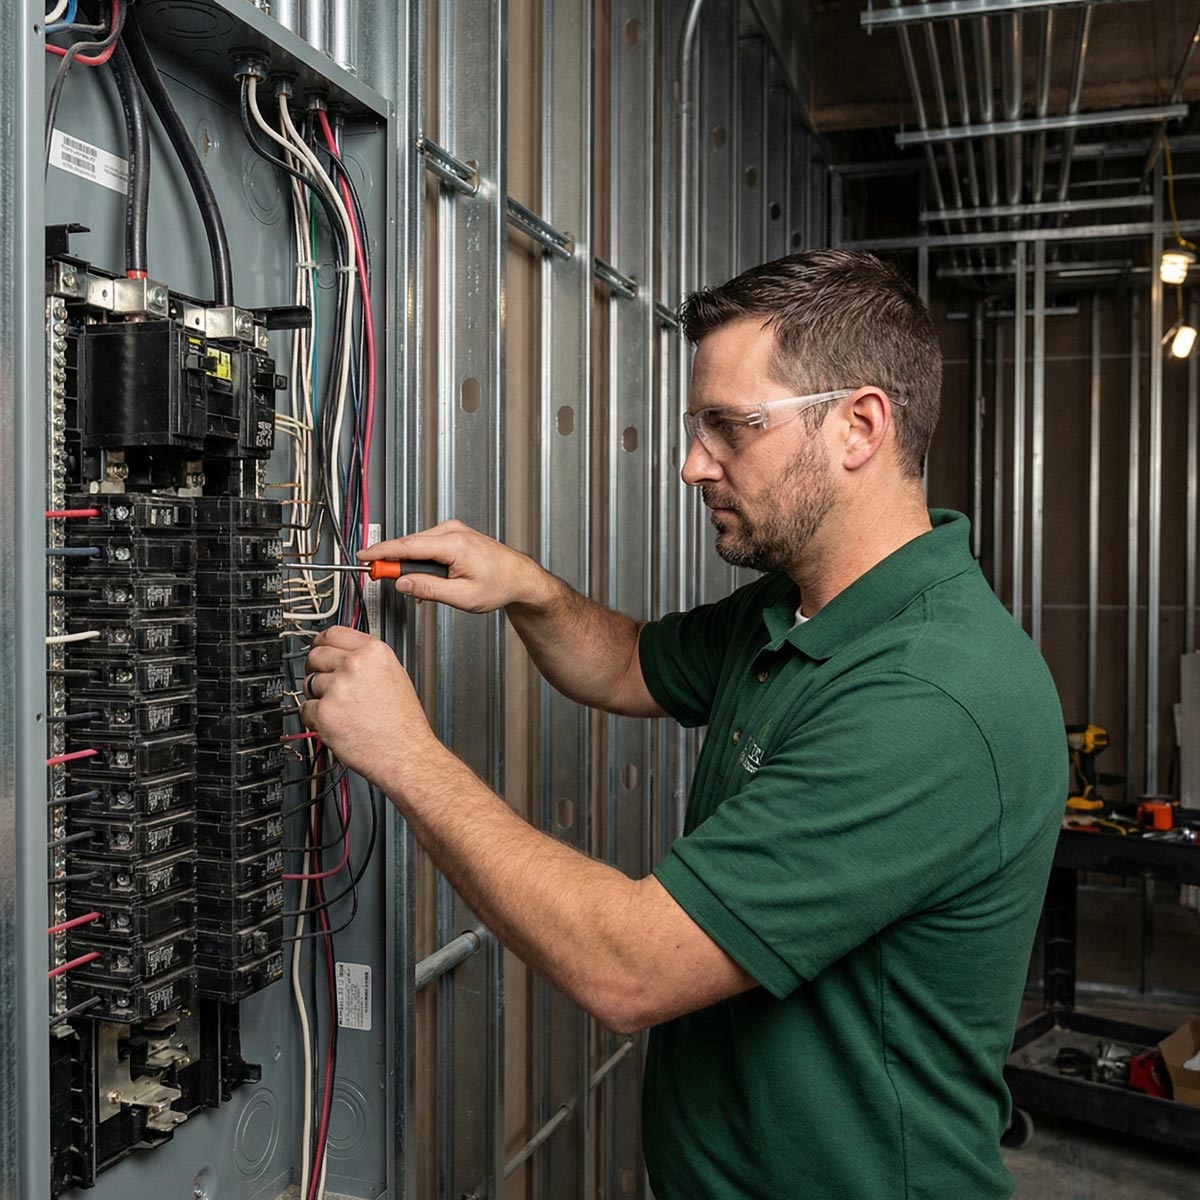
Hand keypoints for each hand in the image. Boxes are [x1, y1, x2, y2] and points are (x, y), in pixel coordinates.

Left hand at [300, 626, 438, 786]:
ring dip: (318, 696)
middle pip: (316, 655)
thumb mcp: (394, 675)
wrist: (405, 752)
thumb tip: (343, 656)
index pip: (333, 633)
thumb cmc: (404, 722)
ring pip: (308, 683)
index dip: (322, 642)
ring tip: (342, 709)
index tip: (318, 647)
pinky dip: (315, 718)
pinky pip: (305, 709)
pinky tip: (336, 723)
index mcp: (374, 652)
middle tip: (325, 683)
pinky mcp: (325, 712)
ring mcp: (338, 688)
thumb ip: (367, 660)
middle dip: (316, 669)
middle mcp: (355, 665)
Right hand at [358, 519, 547, 613]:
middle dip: (393, 562)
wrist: (519, 577)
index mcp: (454, 544)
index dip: (382, 552)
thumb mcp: (462, 596)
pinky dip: (421, 561)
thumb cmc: (499, 585)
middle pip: (409, 545)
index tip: (364, 557)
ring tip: (415, 586)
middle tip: (378, 577)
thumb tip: (403, 584)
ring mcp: (453, 531)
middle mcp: (452, 531)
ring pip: (417, 546)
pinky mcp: (453, 535)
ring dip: (410, 565)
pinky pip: (427, 546)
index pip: (408, 546)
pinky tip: (427, 578)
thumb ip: (429, 589)